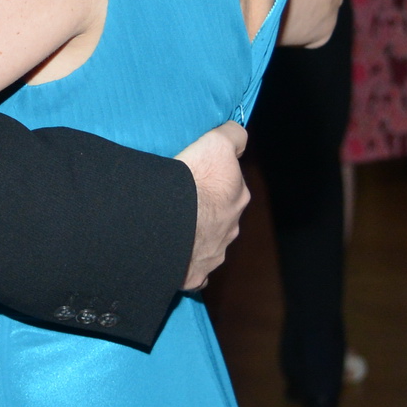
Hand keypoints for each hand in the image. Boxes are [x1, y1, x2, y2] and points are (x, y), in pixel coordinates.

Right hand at [177, 120, 248, 288]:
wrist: (167, 222)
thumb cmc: (193, 182)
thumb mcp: (217, 143)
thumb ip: (232, 136)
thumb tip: (239, 133)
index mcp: (236, 197)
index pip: (234, 184)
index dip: (219, 179)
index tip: (202, 176)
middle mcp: (231, 227)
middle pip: (223, 216)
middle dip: (210, 211)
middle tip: (183, 201)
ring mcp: (214, 254)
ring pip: (210, 243)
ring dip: (198, 237)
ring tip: (173, 229)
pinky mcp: (195, 274)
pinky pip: (196, 272)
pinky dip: (189, 267)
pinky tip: (176, 260)